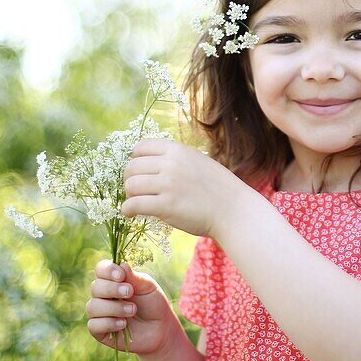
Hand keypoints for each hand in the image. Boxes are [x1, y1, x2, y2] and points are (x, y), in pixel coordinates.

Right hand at [86, 259, 175, 355]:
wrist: (160, 329)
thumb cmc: (153, 304)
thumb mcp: (148, 287)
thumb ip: (134, 277)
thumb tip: (121, 264)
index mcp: (113, 280)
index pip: (101, 269)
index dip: (107, 270)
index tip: (121, 276)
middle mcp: (103, 295)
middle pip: (95, 287)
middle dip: (112, 289)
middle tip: (130, 293)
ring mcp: (99, 313)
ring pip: (93, 306)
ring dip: (114, 308)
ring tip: (132, 310)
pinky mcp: (99, 331)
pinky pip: (94, 325)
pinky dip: (109, 323)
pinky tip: (123, 324)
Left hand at [120, 138, 259, 238]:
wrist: (234, 210)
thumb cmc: (218, 188)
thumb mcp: (198, 161)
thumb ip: (176, 160)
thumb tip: (150, 165)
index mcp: (178, 151)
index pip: (141, 147)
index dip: (135, 160)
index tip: (138, 171)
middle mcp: (170, 164)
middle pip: (132, 167)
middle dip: (130, 179)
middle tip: (136, 190)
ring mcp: (167, 185)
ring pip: (130, 185)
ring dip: (129, 195)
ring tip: (136, 201)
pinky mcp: (165, 206)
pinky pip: (133, 204)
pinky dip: (127, 210)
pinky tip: (130, 213)